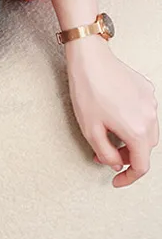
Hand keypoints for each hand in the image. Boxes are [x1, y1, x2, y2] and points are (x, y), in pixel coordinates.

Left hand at [65, 36, 158, 186]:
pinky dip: (133, 120)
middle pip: (145, 149)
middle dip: (126, 156)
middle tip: (104, 152)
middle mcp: (150, 117)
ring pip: (147, 131)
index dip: (128, 178)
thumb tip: (115, 163)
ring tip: (108, 132)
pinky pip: (145, 113)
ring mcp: (151, 102)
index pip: (140, 166)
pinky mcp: (146, 89)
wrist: (89, 57)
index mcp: (137, 131)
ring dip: (130, 138)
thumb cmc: (87, 89)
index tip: (116, 180)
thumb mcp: (90, 130)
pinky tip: (114, 112)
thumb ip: (105, 153)